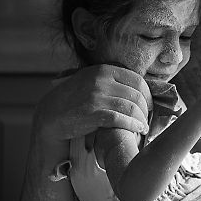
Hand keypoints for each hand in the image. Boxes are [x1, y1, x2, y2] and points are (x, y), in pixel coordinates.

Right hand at [34, 64, 150, 143]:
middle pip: (136, 94)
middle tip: (148, 118)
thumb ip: (111, 80)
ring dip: (142, 119)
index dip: (148, 94)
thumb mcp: (91, 80)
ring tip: (144, 126)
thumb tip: (138, 86)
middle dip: (146, 109)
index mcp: (103, 70)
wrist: (50, 115)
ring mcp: (96, 96)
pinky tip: (138, 130)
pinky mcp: (93, 113)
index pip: (137, 80)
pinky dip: (133, 125)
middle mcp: (101, 80)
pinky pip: (120, 119)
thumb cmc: (74, 99)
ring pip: (131, 107)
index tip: (150, 104)